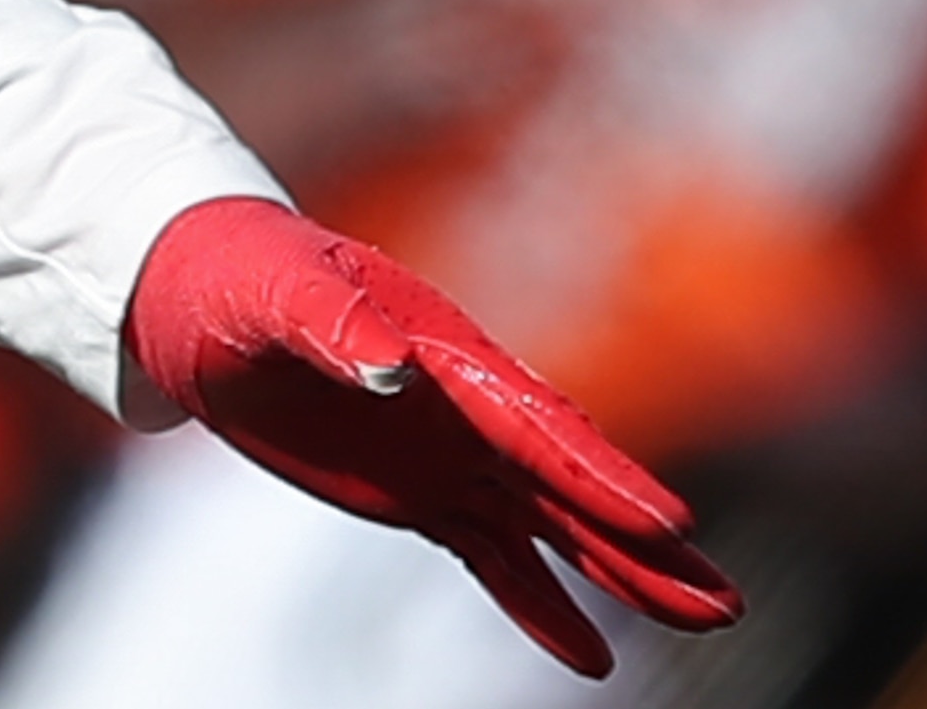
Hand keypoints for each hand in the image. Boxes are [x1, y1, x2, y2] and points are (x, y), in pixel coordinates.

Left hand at [126, 196, 741, 677]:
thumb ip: (332, 325)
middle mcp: (468, 406)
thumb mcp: (277, 290)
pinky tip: (588, 655)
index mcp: (450, 350)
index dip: (601, 477)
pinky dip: (538, 602)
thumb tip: (394, 368)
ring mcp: (449, 453)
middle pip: (571, 484)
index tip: (671, 524)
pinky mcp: (417, 492)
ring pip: (551, 525)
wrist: (200, 291)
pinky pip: (490, 555)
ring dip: (620, 574)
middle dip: (646, 541)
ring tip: (705, 620)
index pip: (538, 426)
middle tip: (726, 599)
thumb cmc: (242, 271)